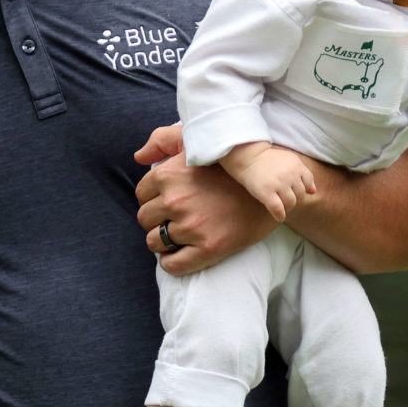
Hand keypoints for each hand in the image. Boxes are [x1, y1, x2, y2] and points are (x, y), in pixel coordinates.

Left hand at [134, 124, 279, 275]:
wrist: (269, 192)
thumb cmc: (231, 166)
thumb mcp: (198, 143)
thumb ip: (163, 141)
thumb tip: (139, 157)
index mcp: (169, 175)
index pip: (141, 195)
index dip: (153, 199)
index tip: (168, 202)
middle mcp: (177, 200)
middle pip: (145, 219)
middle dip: (156, 220)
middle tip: (175, 218)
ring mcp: (192, 226)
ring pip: (154, 243)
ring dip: (163, 242)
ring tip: (179, 235)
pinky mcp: (208, 249)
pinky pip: (172, 265)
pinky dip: (172, 263)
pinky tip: (182, 254)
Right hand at [220, 143, 315, 221]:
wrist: (248, 157)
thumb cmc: (269, 160)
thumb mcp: (289, 161)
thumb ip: (303, 174)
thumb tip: (313, 191)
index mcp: (297, 165)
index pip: (308, 183)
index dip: (301, 189)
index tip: (293, 190)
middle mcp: (290, 175)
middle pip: (300, 195)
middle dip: (294, 198)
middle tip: (284, 198)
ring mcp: (278, 184)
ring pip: (291, 203)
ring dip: (287, 208)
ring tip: (281, 206)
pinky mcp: (266, 193)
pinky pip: (278, 209)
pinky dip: (280, 215)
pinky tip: (278, 216)